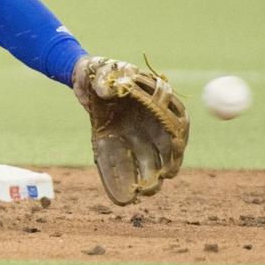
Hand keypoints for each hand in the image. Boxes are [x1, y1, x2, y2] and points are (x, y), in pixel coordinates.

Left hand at [71, 55, 188, 204]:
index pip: (177, 122)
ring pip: (152, 161)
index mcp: (159, 101)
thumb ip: (106, 77)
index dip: (178, 135)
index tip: (176, 147)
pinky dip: (125, 179)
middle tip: (161, 179)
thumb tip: (107, 88)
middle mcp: (155, 123)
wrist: (86, 79)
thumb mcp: (103, 70)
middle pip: (170, 148)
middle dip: (168, 166)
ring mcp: (140, 136)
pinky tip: (122, 194)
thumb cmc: (102, 71)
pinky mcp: (123, 145)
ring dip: (151, 178)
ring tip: (144, 192)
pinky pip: (128, 165)